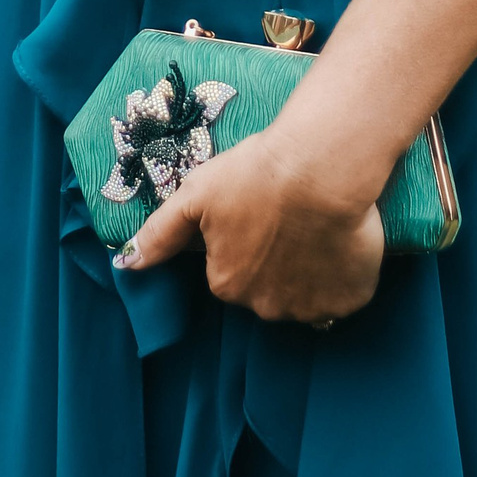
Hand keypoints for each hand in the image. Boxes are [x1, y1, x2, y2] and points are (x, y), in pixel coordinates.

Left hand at [120, 127, 384, 324]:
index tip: (256, 209)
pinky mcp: (350, 300)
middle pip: (266, 288)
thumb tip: (126, 263)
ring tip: (315, 226)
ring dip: (308, 270)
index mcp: (227, 284)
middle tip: (285, 215)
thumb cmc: (254, 174)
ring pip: (305, 294)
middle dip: (273, 260)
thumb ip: (159, 233)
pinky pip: (345, 295)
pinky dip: (344, 275)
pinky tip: (340, 240)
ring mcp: (311, 309)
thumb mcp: (195, 195)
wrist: (321, 167)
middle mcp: (266, 308)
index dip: (242, 239)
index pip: (228, 271)